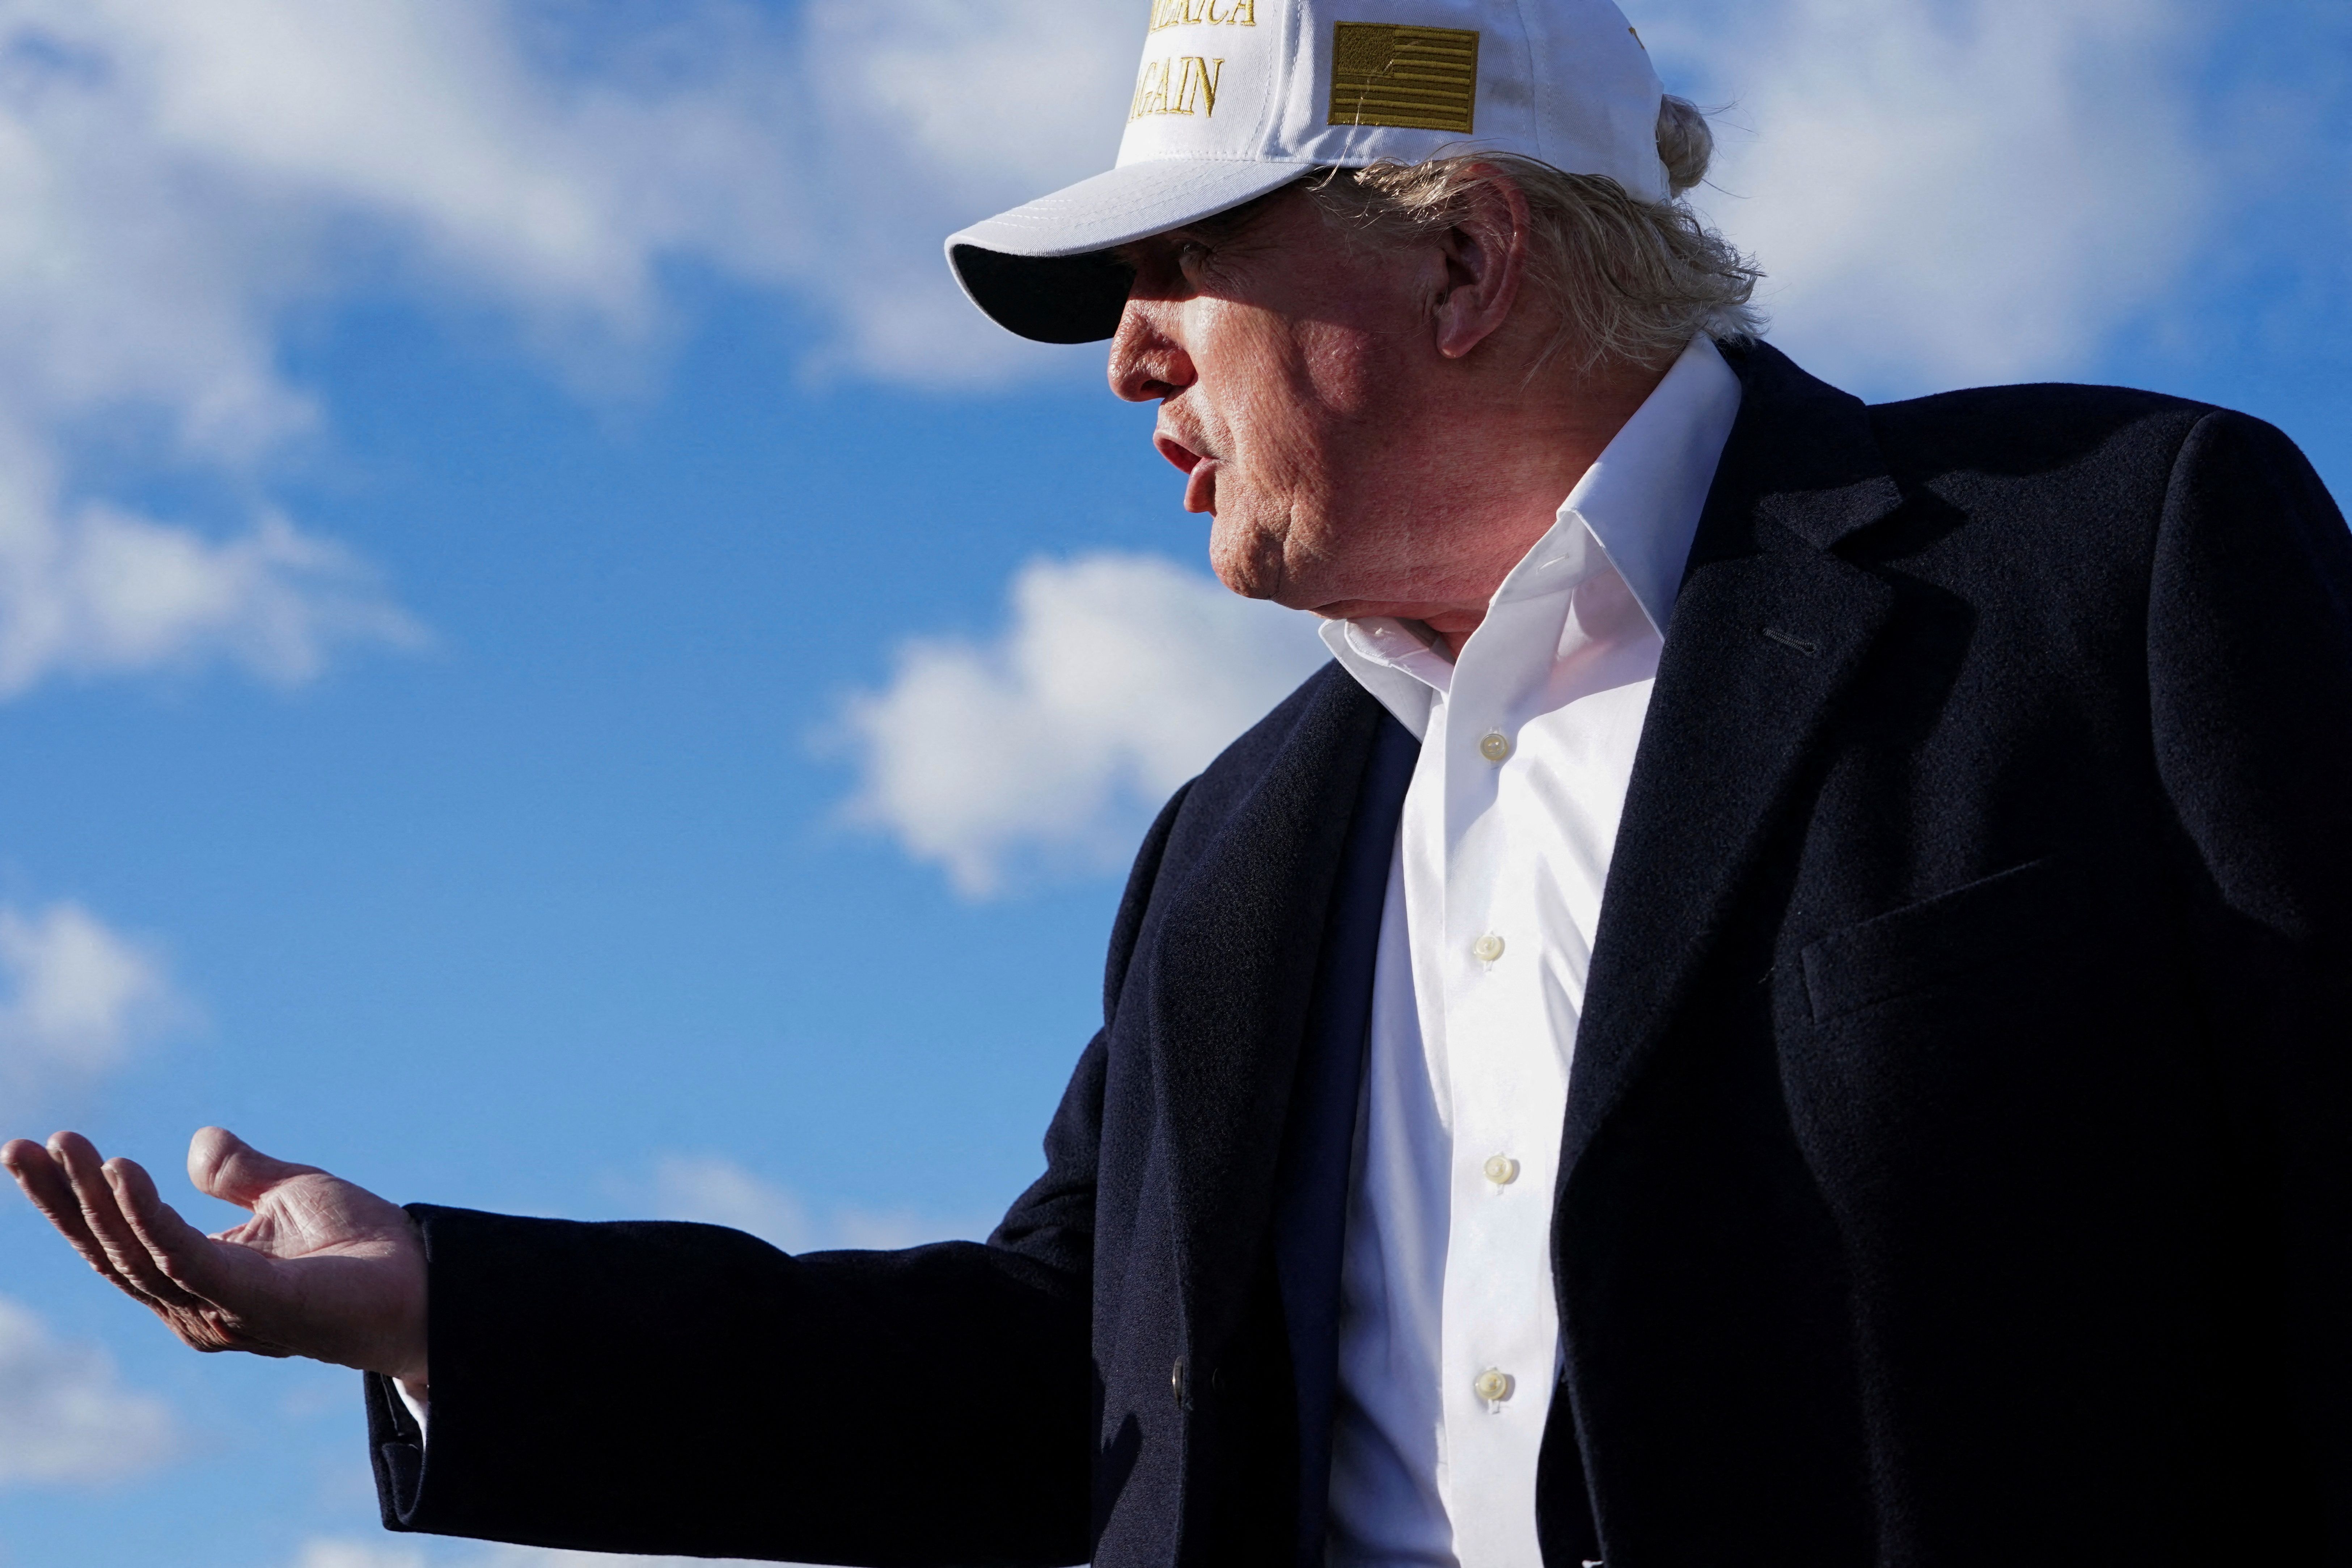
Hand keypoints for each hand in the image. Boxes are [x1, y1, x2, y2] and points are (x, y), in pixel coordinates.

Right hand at [2, 1128, 428, 1389]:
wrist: (428, 1282)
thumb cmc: (364, 1249)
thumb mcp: (292, 1194)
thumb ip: (243, 1175)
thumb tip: (201, 1142)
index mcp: (199, 1280)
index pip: (117, 1238)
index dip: (70, 1199)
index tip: (29, 1149)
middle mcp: (197, 1306)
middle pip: (111, 1250)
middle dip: (62, 1199)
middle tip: (21, 1146)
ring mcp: (223, 1310)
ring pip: (137, 1251)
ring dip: (95, 1198)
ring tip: (68, 1145)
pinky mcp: (256, 1301)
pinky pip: (186, 1257)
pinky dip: (149, 1216)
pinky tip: (123, 1172)